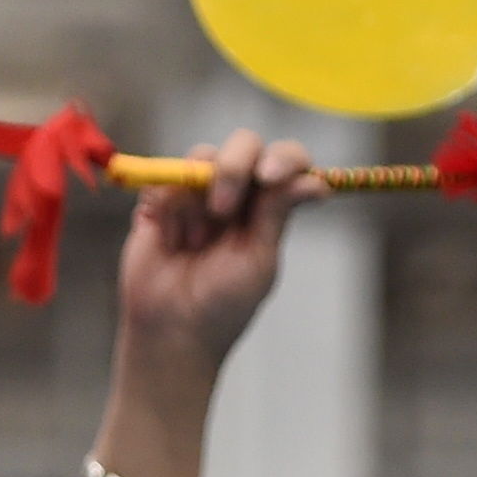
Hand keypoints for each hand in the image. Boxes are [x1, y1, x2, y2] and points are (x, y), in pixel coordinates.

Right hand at [116, 128, 319, 377]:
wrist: (171, 331)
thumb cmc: (223, 305)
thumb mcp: (259, 260)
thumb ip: (277, 214)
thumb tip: (316, 182)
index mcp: (267, 206)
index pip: (286, 161)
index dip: (284, 159)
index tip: (271, 177)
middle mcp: (236, 192)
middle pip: (244, 145)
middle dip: (235, 167)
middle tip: (222, 209)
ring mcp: (197, 193)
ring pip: (202, 156)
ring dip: (198, 200)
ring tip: (193, 243)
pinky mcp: (160, 199)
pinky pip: (166, 177)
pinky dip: (170, 206)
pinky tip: (171, 241)